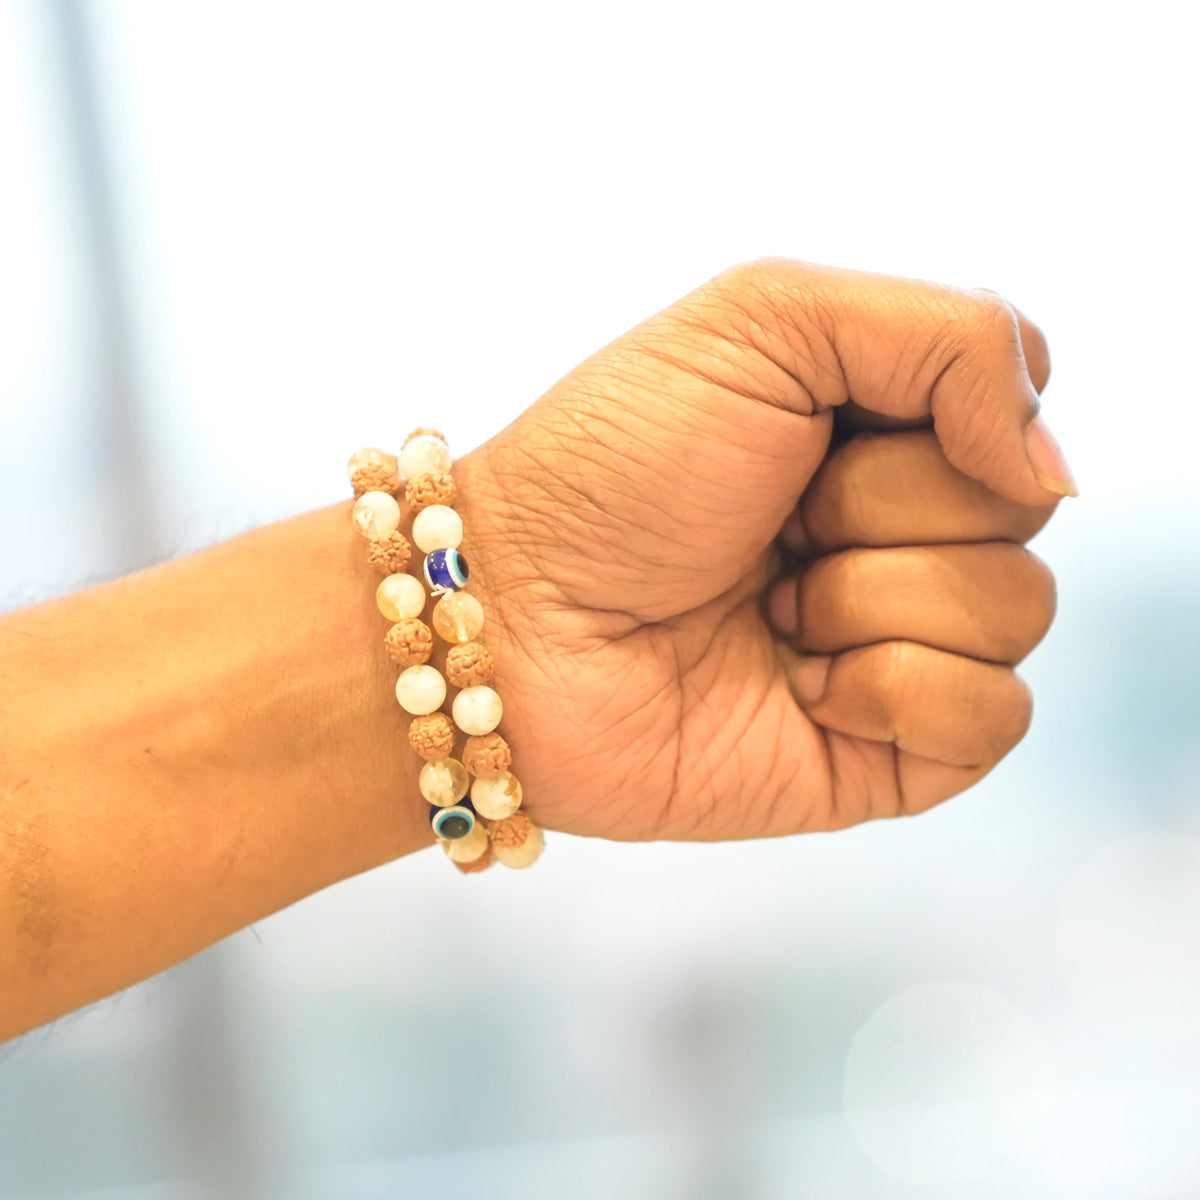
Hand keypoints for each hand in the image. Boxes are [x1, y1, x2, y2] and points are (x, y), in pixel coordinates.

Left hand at [452, 258, 1071, 841]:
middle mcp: (899, 536)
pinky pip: (996, 719)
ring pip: (1018, 610)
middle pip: (1023, 511)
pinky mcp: (888, 750)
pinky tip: (798, 682)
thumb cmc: (612, 466)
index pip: (1014, 410)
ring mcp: (898, 645)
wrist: (508, 619)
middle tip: (766, 526)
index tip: (812, 429)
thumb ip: (950, 338)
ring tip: (765, 608)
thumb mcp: (767, 321)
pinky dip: (897, 688)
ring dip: (871, 596)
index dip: (931, 415)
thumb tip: (1056, 473)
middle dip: (877, 506)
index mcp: (877, 432)